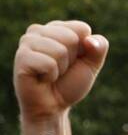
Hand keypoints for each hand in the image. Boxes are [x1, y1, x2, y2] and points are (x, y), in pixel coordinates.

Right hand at [13, 20, 107, 134]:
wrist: (53, 106)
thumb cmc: (69, 83)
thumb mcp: (91, 65)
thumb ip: (98, 48)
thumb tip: (91, 39)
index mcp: (56, 28)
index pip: (82, 28)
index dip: (84, 50)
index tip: (73, 62)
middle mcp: (38, 30)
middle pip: (71, 38)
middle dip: (72, 60)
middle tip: (61, 70)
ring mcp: (27, 42)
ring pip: (60, 50)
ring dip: (61, 69)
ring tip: (51, 74)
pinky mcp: (21, 57)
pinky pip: (48, 63)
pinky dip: (51, 76)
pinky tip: (42, 78)